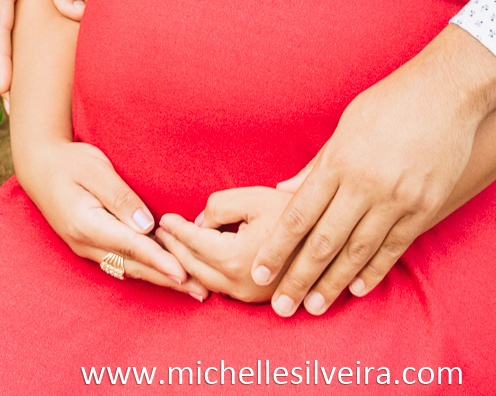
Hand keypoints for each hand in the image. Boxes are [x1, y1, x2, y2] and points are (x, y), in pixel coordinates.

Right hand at [20, 139, 208, 300]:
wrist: (40, 167)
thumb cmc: (70, 163)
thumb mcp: (96, 170)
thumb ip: (121, 198)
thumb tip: (147, 225)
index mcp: (86, 223)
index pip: (131, 245)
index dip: (159, 260)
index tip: (183, 273)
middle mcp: (86, 243)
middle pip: (134, 265)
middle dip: (168, 279)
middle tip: (201, 291)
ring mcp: (86, 248)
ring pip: (129, 268)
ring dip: (159, 278)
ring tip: (190, 289)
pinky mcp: (90, 246)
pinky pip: (121, 263)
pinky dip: (145, 269)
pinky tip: (163, 275)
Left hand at [156, 187, 293, 302]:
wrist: (333, 236)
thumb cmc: (294, 210)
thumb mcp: (254, 197)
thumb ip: (220, 206)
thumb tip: (201, 222)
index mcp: (235, 259)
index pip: (194, 242)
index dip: (176, 228)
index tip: (163, 218)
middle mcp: (239, 285)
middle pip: (194, 266)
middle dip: (174, 248)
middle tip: (161, 232)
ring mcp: (249, 296)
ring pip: (205, 281)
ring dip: (187, 263)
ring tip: (174, 246)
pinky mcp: (258, 299)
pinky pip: (221, 288)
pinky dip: (204, 273)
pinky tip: (199, 261)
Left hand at [250, 26, 495, 316]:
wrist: (447, 92)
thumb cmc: (390, 102)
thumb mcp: (346, 125)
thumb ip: (317, 163)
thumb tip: (284, 192)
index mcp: (340, 161)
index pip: (300, 214)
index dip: (278, 248)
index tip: (259, 272)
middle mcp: (365, 184)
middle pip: (324, 241)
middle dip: (299, 277)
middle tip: (281, 308)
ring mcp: (397, 198)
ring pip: (358, 251)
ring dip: (334, 283)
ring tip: (315, 307)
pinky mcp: (424, 206)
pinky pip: (394, 247)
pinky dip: (374, 271)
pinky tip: (357, 289)